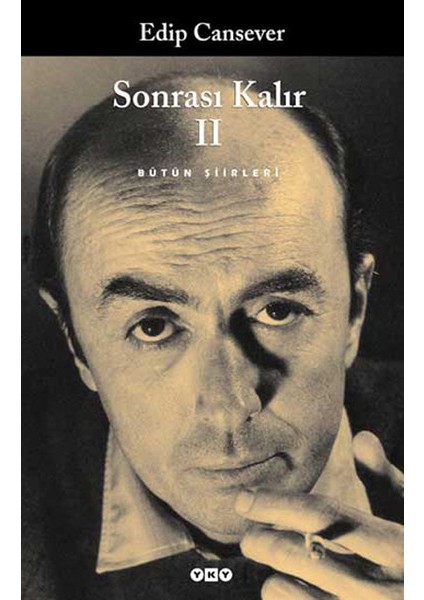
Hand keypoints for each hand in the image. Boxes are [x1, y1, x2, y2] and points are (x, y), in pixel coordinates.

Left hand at [235, 432, 402, 598]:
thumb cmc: (420, 556)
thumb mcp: (415, 516)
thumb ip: (387, 481)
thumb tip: (362, 439)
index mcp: (396, 546)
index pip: (321, 516)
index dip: (276, 504)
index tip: (244, 498)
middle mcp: (379, 589)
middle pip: (295, 552)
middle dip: (260, 540)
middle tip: (249, 535)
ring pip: (285, 590)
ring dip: (271, 573)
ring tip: (276, 565)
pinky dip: (284, 598)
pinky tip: (292, 588)